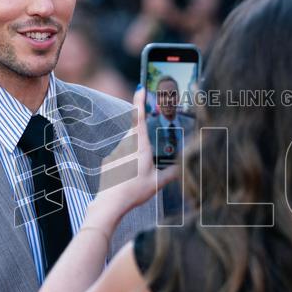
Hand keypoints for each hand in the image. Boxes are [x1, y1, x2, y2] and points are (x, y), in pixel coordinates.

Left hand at [91, 87, 178, 223]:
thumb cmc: (134, 190)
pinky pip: (122, 155)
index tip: (141, 88)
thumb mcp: (157, 182)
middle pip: (136, 131)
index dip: (140, 101)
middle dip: (145, 133)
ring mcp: (117, 151)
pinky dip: (129, 161)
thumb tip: (182, 168)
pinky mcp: (110, 160)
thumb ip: (171, 173)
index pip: (138, 116)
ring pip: (130, 144)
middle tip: (154, 142)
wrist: (110, 202)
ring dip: (137, 151)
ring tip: (142, 169)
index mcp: (140, 145)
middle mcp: (127, 144)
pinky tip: (132, 176)